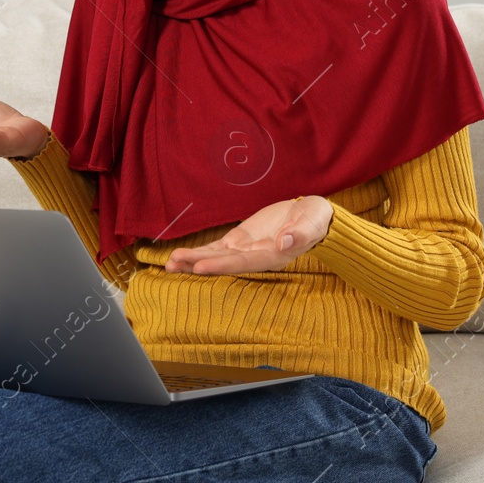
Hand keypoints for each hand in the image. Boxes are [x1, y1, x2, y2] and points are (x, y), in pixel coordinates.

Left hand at [164, 196, 333, 274]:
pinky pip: (215, 248)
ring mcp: (244, 250)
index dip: (221, 265)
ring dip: (192, 260)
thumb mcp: (312, 223)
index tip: (200, 266)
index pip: (243, 263)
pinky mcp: (239, 241)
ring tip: (169, 263)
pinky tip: (180, 255)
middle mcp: (255, 257)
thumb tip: (285, 241)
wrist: (311, 217)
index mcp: (272, 256)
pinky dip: (198, 252)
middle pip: (223, 263)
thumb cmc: (314, 220)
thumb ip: (300, 233)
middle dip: (197, 264)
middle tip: (173, 264)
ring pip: (215, 257)